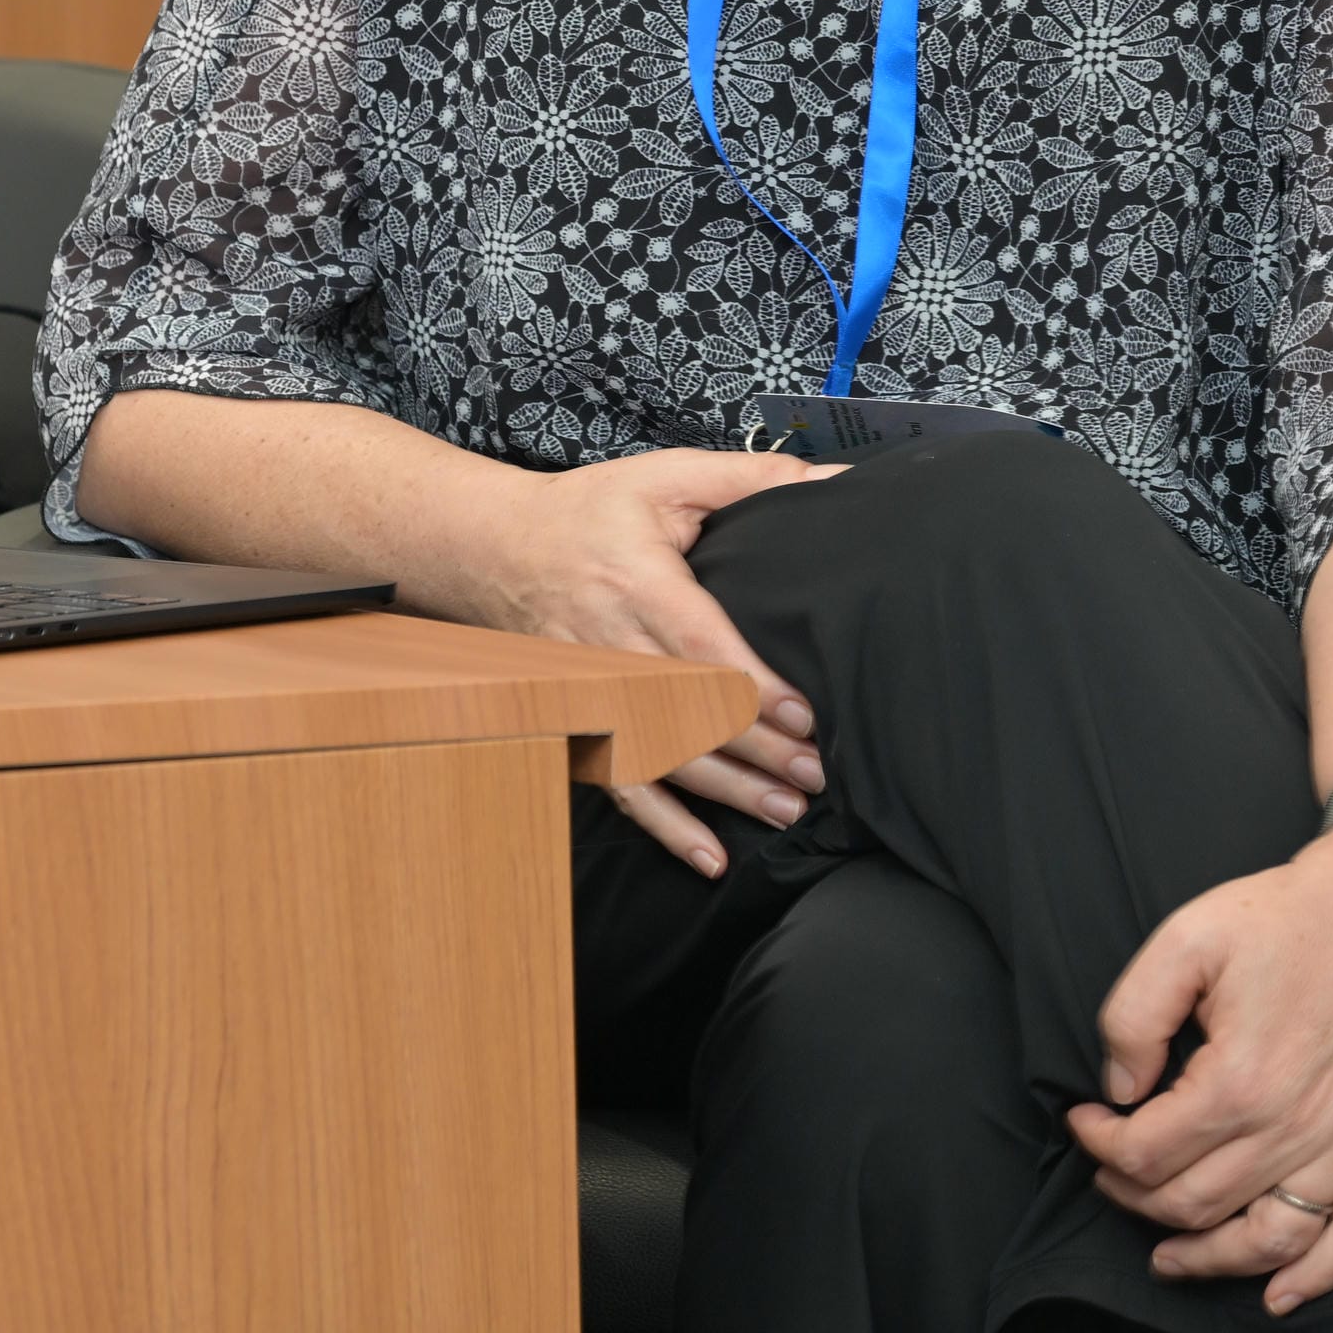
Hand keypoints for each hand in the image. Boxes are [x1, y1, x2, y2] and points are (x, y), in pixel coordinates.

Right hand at [448, 445, 839, 878]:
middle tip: (816, 774)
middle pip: (684, 707)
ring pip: (659, 754)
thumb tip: (840, 481)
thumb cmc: (588, 511)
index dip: (747, 684)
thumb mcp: (665, 476)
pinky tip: (712, 856)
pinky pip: (622, 784)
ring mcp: (588, 691)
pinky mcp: (580, 721)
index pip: (695, 641)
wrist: (491, 549)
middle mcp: (606, 643)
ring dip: (724, 790)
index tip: (802, 715)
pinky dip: (666, 826)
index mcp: (634, 579)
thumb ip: (753, 479)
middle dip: (753, 748)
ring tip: (786, 810)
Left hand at [1065, 817, 1332, 1313]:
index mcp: (1240, 1080)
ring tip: (1165, 1256)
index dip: (1099, 1145)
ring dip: (1207, 1257)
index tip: (1083, 1121)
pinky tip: (1280, 1296)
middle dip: (1135, 1195)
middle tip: (1111, 1170)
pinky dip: (1319, 1277)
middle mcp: (1296, 1128)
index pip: (1145, 1151)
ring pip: (1266, 1238)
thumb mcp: (1185, 937)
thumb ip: (1132, 1015)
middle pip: (1194, 1201)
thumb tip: (1117, 1085)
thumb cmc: (1290, 915)